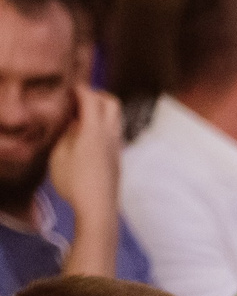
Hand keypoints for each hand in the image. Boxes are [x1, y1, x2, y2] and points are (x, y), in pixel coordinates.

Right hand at [50, 85, 120, 228]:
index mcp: (95, 130)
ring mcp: (117, 147)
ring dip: (102, 110)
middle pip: (112, 103)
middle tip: (79, 97)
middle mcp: (111, 135)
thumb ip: (67, 133)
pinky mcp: (118, 157)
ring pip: (116, 118)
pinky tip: (88, 134)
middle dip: (97, 94)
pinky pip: (114, 132)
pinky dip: (104, 124)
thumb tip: (74, 121)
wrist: (98, 208)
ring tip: (81, 115)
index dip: (81, 89)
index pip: (92, 99)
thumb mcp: (60, 155)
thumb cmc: (74, 183)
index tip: (70, 87)